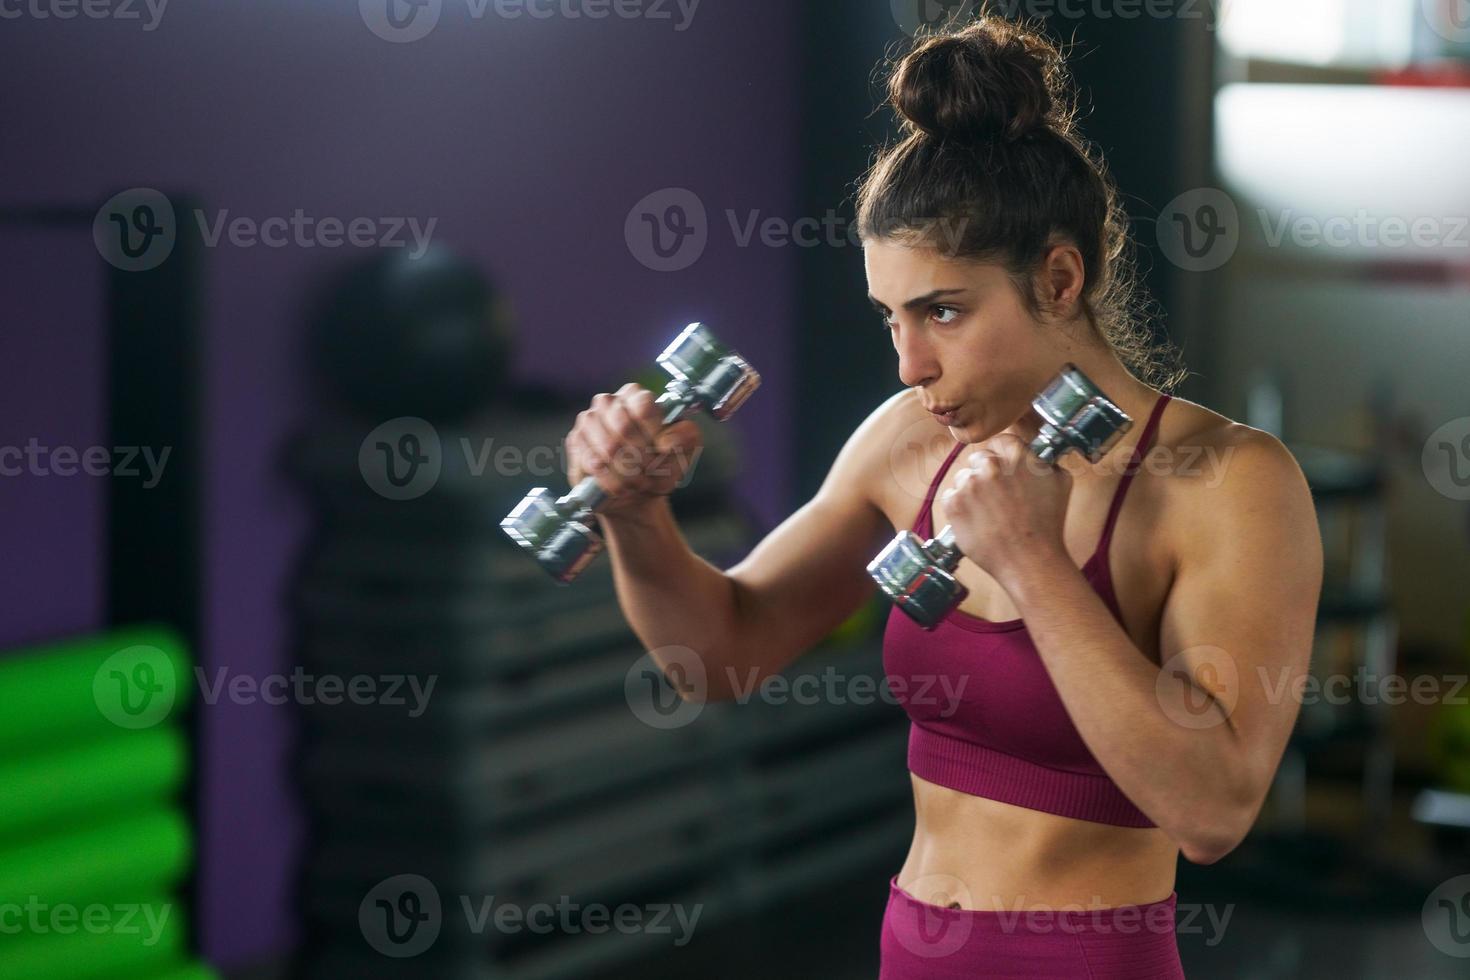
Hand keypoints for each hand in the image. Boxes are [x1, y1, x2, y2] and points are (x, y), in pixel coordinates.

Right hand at [565, 383, 702, 515]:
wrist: (637, 493)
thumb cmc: (661, 465)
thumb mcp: (684, 450)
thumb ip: (685, 437)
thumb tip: (666, 441)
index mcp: (637, 396)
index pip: (644, 405)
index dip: (654, 433)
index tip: (663, 450)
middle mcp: (609, 402)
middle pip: (623, 427)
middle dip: (641, 457)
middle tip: (650, 472)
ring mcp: (588, 421)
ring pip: (608, 447)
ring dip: (628, 472)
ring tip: (638, 482)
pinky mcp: (576, 442)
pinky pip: (593, 463)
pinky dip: (612, 481)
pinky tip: (621, 487)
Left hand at [938, 432, 1071, 582]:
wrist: (1030, 560)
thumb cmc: (1048, 525)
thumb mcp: (1061, 482)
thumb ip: (1045, 462)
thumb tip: (1037, 456)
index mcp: (1016, 455)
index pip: (1001, 442)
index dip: (1003, 458)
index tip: (1005, 471)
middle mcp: (990, 466)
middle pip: (979, 459)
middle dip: (987, 474)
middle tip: (997, 497)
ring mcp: (969, 484)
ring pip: (964, 478)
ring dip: (972, 491)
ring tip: (989, 513)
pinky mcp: (954, 504)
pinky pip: (952, 497)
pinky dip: (961, 508)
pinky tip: (978, 521)